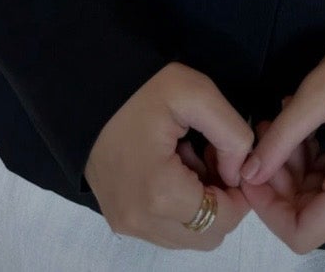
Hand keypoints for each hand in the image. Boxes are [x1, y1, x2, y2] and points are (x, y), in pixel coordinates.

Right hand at [83, 62, 256, 248]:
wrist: (84, 89)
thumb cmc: (141, 87)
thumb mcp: (196, 93)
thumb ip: (232, 133)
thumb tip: (239, 171)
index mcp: (160, 194)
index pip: (225, 218)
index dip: (240, 190)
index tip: (230, 154)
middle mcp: (141, 221)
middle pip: (208, 235)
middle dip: (221, 200)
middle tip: (209, 156)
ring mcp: (126, 224)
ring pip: (187, 236)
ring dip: (199, 205)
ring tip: (186, 159)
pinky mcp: (118, 218)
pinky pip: (164, 230)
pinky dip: (178, 208)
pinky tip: (170, 167)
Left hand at [238, 26, 324, 252]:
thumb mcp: (318, 93)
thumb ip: (282, 137)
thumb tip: (248, 174)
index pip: (301, 232)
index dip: (267, 208)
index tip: (250, 168)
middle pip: (306, 215)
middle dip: (276, 181)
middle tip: (263, 133)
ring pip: (314, 201)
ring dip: (289, 168)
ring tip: (278, 122)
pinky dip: (307, 163)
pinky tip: (299, 129)